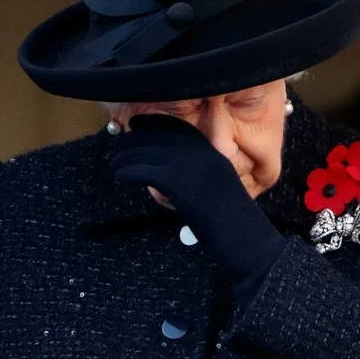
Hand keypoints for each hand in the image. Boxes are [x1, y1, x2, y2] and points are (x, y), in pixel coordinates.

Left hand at [110, 113, 286, 306]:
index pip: (176, 128)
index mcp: (209, 151)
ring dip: (126, 156)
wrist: (243, 235)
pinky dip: (128, 172)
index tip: (138, 124)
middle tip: (119, 146)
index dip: (154, 124)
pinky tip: (121, 177)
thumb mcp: (216, 186)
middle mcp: (199, 152)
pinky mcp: (177, 183)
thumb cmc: (230, 218)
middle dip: (135, 138)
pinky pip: (144, 172)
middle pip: (158, 136)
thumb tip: (168, 170)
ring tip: (116, 163)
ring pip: (147, 152)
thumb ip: (196, 172)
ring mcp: (188, 166)